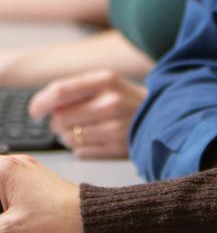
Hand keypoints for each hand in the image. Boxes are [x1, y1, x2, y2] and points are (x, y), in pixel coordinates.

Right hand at [0, 154, 83, 232]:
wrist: (88, 218)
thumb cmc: (55, 221)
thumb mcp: (6, 231)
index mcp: (4, 169)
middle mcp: (15, 163)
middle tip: (1, 222)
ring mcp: (25, 170)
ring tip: (5, 223)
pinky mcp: (33, 180)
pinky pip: (6, 186)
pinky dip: (2, 201)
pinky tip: (5, 218)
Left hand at [28, 71, 146, 158]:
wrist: (164, 114)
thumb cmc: (126, 99)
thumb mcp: (105, 82)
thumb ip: (74, 90)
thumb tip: (44, 106)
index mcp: (104, 80)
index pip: (59, 91)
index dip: (40, 104)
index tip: (35, 112)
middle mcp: (109, 102)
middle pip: (60, 119)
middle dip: (57, 123)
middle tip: (66, 121)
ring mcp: (114, 127)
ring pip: (69, 138)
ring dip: (69, 136)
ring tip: (85, 129)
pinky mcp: (117, 148)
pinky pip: (81, 152)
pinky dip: (81, 148)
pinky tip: (94, 139)